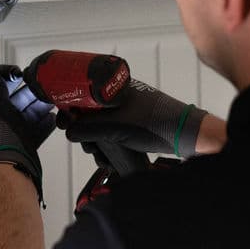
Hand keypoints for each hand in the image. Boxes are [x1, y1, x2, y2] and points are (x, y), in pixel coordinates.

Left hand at [0, 65, 55, 203]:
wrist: (14, 165)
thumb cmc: (1, 139)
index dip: (5, 84)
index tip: (17, 77)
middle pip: (11, 107)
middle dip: (27, 96)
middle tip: (38, 89)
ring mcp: (8, 139)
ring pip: (23, 119)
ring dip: (37, 109)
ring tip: (48, 102)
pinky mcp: (22, 149)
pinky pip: (32, 133)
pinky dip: (42, 125)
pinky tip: (50, 119)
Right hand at [62, 80, 204, 159]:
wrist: (185, 134)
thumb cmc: (155, 123)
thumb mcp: (115, 127)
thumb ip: (88, 128)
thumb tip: (69, 131)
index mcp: (114, 89)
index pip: (84, 94)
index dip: (71, 109)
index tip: (64, 123)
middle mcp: (120, 98)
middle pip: (90, 114)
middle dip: (85, 133)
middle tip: (88, 146)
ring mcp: (128, 112)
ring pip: (102, 127)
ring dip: (97, 144)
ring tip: (101, 157)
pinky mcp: (135, 126)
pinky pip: (114, 134)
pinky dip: (109, 147)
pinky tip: (110, 160)